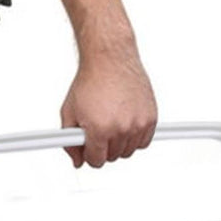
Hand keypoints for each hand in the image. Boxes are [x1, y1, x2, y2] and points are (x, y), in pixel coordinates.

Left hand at [60, 44, 157, 167]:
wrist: (109, 59)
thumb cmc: (90, 81)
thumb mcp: (69, 112)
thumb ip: (69, 142)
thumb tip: (76, 159)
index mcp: (99, 129)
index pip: (96, 161)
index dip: (88, 155)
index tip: (88, 148)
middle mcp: (121, 128)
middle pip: (112, 157)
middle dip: (103, 147)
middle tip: (98, 130)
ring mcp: (138, 123)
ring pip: (128, 151)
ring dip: (119, 143)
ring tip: (110, 124)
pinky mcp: (151, 117)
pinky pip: (144, 142)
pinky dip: (135, 137)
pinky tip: (124, 124)